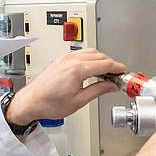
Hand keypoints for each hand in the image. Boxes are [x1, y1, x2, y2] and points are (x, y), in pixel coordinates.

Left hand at [5, 48, 127, 125]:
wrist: (31, 101)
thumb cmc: (49, 103)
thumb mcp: (79, 101)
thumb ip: (98, 90)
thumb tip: (111, 86)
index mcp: (77, 69)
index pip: (105, 63)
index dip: (118, 68)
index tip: (124, 72)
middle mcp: (70, 59)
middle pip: (100, 55)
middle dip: (111, 64)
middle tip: (117, 76)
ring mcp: (65, 57)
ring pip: (90, 52)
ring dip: (101, 60)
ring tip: (106, 74)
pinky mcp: (60, 59)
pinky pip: (80, 53)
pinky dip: (90, 59)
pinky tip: (92, 69)